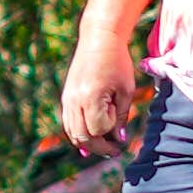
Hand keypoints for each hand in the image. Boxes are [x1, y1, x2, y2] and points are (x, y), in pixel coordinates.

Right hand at [53, 22, 147, 163]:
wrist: (99, 39)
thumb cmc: (117, 62)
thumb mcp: (126, 89)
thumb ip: (122, 116)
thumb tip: (120, 139)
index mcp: (91, 97)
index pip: (99, 129)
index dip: (112, 132)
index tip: (121, 128)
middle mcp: (74, 100)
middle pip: (83, 136)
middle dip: (99, 148)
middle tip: (115, 152)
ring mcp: (67, 99)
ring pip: (72, 132)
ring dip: (87, 145)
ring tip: (101, 150)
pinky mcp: (66, 96)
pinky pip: (68, 123)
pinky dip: (76, 135)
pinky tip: (85, 147)